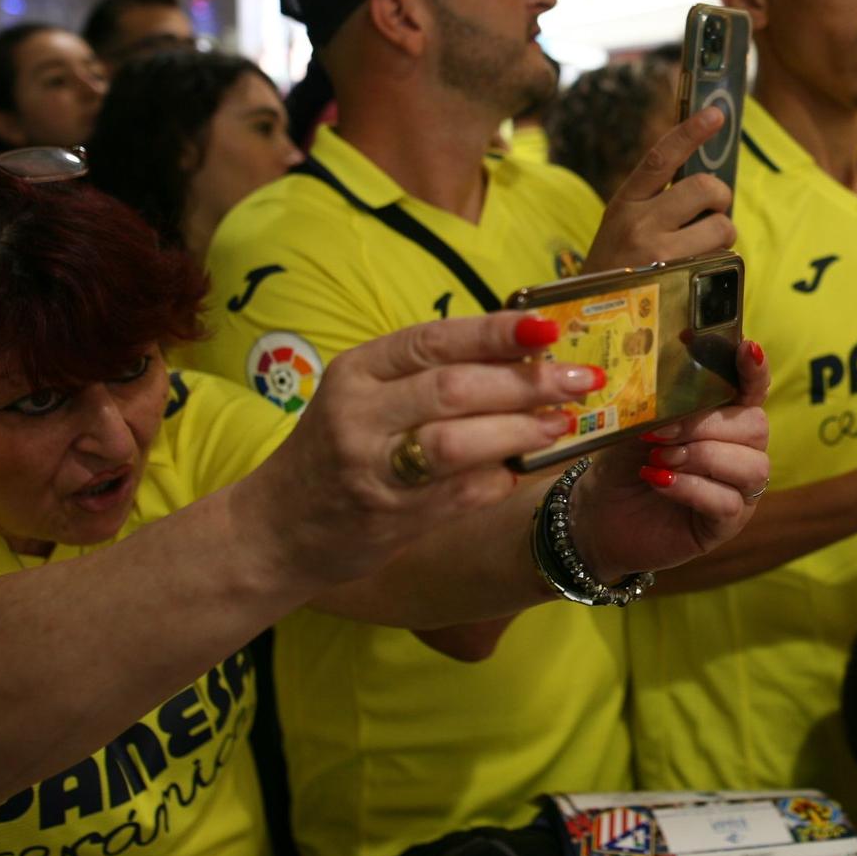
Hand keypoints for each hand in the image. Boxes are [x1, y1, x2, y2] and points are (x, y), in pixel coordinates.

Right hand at [242, 312, 605, 589]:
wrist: (277, 529)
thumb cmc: (338, 450)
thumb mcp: (367, 396)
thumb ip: (429, 373)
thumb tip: (523, 349)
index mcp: (357, 371)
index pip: (433, 339)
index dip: (494, 331)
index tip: (548, 326)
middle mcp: (359, 415)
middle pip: (452, 388)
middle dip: (524, 382)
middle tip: (579, 379)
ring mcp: (373, 469)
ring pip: (456, 442)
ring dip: (519, 431)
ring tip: (561, 421)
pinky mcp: (391, 517)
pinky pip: (460, 493)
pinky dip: (500, 477)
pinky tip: (526, 466)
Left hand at [569, 339, 771, 579]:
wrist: (597, 515)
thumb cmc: (622, 464)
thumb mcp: (635, 425)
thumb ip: (659, 404)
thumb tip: (667, 386)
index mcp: (722, 417)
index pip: (753, 388)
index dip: (755, 370)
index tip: (748, 348)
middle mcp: (739, 451)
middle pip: (755, 425)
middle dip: (708, 424)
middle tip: (661, 432)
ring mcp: (738, 489)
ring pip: (751, 465)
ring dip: (703, 456)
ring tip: (660, 459)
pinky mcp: (726, 524)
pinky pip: (728, 502)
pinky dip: (692, 487)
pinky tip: (660, 482)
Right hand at [584, 106, 736, 271]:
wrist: (588, 322)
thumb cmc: (614, 271)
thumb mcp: (621, 228)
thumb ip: (656, 204)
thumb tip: (708, 186)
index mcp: (624, 204)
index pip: (659, 157)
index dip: (690, 132)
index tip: (716, 115)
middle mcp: (638, 224)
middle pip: (706, 189)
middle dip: (719, 200)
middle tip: (710, 214)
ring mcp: (659, 256)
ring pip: (722, 227)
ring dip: (721, 238)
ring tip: (699, 253)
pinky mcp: (678, 284)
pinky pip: (722, 263)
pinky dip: (719, 267)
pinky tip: (696, 277)